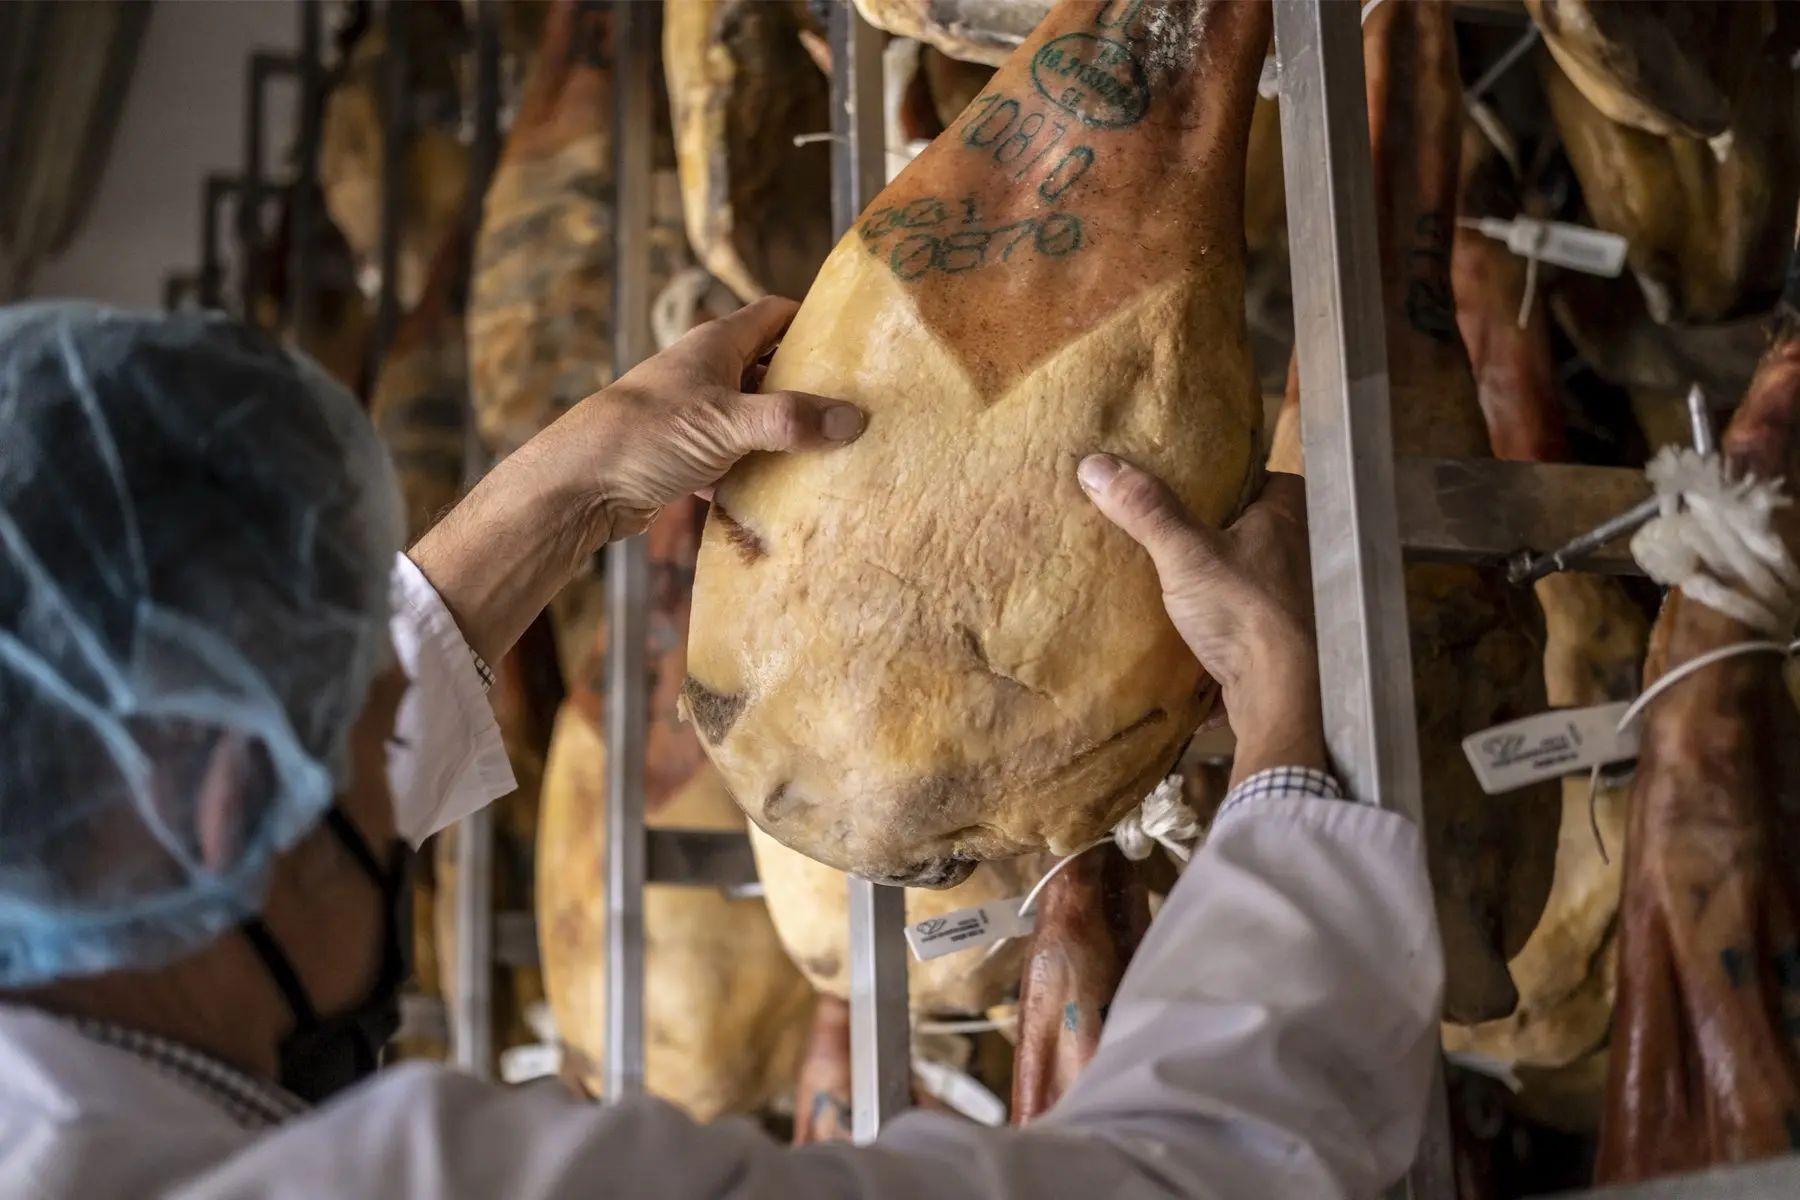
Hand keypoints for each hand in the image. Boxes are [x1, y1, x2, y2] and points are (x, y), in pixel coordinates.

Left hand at [526, 295, 864, 538]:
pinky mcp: (683, 457)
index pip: (775, 314)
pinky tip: (778, 496)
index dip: (812, 323)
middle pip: (769, 370)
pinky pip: (732, 462)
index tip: (852, 345)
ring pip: (752, 421)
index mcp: (716, 344)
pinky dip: (752, 476)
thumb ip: (791, 420)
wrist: (580, 484)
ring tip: (831, 455)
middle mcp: (705, 373)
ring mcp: (694, 416)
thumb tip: (853, 419)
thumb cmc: (648, 433)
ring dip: (783, 439)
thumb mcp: (729, 422)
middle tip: (855, 409)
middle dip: (808, 389)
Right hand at [1078, 457, 1325, 785]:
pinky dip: (1223, 620)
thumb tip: (1095, 465)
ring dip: (1221, 579)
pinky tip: (1191, 624)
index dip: (1226, 480)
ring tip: (1176, 576)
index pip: (1260, 478)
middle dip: (1218, 532)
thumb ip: (1145, 510)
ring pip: (1251, 574)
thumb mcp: (1186, 553)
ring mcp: (1297, 597)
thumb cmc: (1246, 610)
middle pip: (1253, 527)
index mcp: (1292, 513)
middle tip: (1172, 531)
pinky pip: (1247, 617)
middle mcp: (1306, 550)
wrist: (1281, 694)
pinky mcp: (1283, 638)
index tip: (1188, 486)